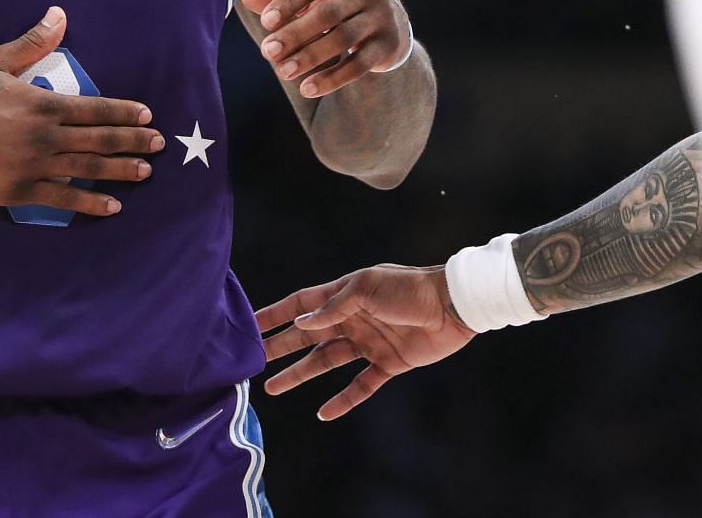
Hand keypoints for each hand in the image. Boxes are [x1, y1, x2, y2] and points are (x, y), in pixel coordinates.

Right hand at [0, 7, 163, 217]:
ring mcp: (33, 166)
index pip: (96, 108)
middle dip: (134, 141)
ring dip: (120, 171)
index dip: (125, 113)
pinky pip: (63, 199)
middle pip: (101, 140)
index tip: (147, 116)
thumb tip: (59, 14)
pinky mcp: (18, 192)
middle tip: (159, 144)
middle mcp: (44, 136)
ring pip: (88, 170)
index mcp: (42, 103)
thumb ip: (31, 43)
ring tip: (144, 172)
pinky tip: (111, 207)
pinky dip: (90, 203)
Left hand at [240, 0, 410, 97]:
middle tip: (266, 52)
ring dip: (310, 57)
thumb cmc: (338, 2)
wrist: (390, 21)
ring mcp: (384, 16)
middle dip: (295, 34)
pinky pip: (359, 64)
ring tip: (283, 72)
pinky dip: (332, 78)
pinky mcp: (390, 44)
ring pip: (343, 39)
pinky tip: (307, 88)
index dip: (288, 2)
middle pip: (327, 13)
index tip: (265, 22)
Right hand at [255, 264, 474, 419]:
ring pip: (326, 362)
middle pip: (308, 337)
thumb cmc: (409, 288)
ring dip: (300, 375)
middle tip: (253, 361)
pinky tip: (324, 412)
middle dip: (280, 347)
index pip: (301, 305)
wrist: (453, 306)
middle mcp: (353, 319)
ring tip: (273, 388)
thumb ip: (334, 307)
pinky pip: (360, 385)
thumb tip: (301, 323)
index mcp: (345, 295)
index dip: (275, 314)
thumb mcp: (367, 288)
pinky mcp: (388, 364)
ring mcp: (369, 342)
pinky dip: (343, 400)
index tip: (249, 324)